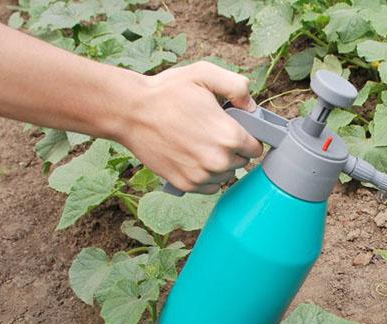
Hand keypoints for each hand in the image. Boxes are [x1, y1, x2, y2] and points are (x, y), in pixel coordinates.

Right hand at [119, 61, 263, 193]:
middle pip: (241, 162)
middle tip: (212, 132)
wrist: (130, 112)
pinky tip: (193, 157)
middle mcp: (219, 161)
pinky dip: (205, 176)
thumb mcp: (205, 74)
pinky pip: (209, 186)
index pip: (256, 148)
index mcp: (231, 136)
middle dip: (232, 149)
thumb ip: (237, 86)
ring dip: (218, 163)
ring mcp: (202, 176)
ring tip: (199, 143)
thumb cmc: (166, 92)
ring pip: (225, 175)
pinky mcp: (186, 185)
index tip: (235, 129)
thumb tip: (252, 106)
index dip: (248, 137)